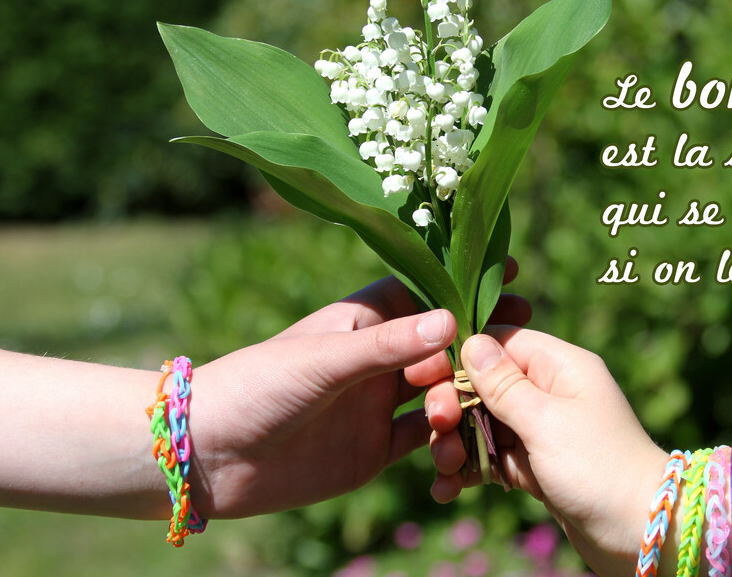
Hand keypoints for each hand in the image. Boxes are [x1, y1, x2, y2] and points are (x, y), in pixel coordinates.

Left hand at [191, 267, 530, 518]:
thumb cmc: (258, 386)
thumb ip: (388, 345)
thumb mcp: (325, 360)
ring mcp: (375, 405)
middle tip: (522, 337)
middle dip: (477, 342)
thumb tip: (451, 320)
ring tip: (478, 401)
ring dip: (463, 395)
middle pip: (438, 346)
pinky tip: (468, 441)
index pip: (422, 295)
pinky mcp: (373, 449)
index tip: (508, 276)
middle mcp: (373, 360)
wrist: (209, 455)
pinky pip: (424, 442)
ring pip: (437, 394)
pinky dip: (447, 440)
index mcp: (359, 322)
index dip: (463, 287)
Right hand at [423, 327, 667, 576]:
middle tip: (437, 429)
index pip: (500, 342)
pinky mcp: (536, 466)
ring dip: (456, 444)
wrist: (643, 532)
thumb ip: (503, 384)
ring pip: (482, 424)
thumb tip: (471, 341)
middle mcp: (550, 392)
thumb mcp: (546, 420)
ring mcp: (542, 431)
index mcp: (560, 366)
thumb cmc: (599, 467)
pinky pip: (492, 458)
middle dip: (453, 407)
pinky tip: (446, 489)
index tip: (423, 375)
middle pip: (484, 385)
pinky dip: (469, 471)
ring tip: (443, 469)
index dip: (460, 356)